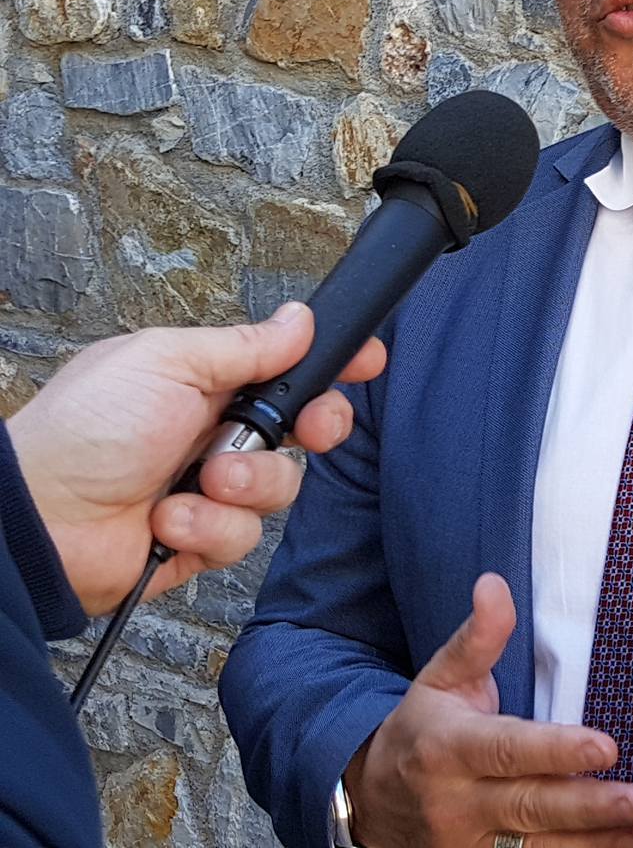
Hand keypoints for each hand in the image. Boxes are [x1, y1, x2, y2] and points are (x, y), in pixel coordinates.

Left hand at [6, 301, 382, 612]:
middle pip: (306, 426)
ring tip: (199, 480)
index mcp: (207, 380)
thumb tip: (300, 320)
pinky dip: (208, 526)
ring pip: (282, 486)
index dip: (334, 364)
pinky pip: (244, 535)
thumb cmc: (84, 430)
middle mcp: (215, 432)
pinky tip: (167, 519)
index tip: (368, 361)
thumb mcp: (167, 362)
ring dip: (245, 482)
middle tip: (307, 428)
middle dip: (317, 425)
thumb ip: (244, 345)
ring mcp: (211, 487)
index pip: (289, 365)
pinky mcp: (201, 539)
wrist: (38, 518)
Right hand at [345, 573, 632, 847]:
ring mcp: (464, 844)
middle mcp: (456, 802)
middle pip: (530, 806)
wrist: (369, 800)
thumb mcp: (441, 678)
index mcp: (448, 748)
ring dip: (592, 843)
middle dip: (588, 806)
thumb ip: (477, 637)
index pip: (509, 749)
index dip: (557, 751)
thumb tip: (494, 584)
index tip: (605, 747)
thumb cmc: (422, 729)